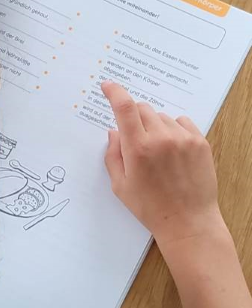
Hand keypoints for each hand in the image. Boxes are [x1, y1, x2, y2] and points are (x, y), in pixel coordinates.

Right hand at [102, 81, 223, 250]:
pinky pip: (182, 122)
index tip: (108, 85)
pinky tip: (171, 148)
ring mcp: (183, 139)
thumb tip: (114, 132)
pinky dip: (172, 129)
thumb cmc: (150, 207)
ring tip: (156, 151)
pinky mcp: (200, 143)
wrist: (187, 221)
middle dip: (134, 118)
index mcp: (138, 149)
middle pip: (143, 109)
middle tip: (135, 139)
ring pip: (162, 116)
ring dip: (153, 125)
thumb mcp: (120, 185)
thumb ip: (113, 155)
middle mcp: (161, 139)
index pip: (124, 108)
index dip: (114, 92)